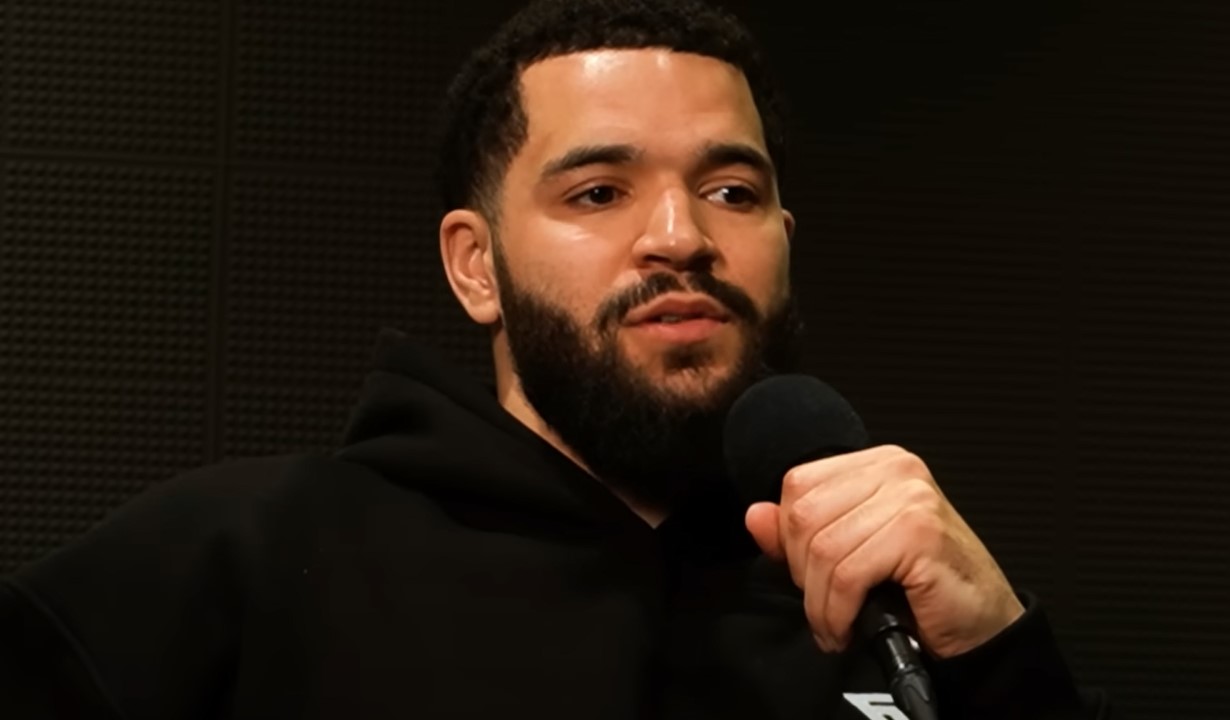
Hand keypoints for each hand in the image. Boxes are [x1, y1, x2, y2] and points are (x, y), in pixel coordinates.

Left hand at [744, 444, 1024, 658]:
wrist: (983, 625)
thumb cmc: (922, 588)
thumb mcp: (851, 553)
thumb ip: (799, 534)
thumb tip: (755, 515)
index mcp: (877, 464)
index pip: (798, 484)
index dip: (790, 538)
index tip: (809, 575)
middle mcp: (896, 470)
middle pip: (803, 515)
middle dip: (803, 572)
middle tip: (825, 603)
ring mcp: (910, 497)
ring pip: (822, 548)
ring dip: (819, 602)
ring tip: (835, 624)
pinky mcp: (919, 533)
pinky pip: (848, 574)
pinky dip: (837, 611)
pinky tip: (847, 628)